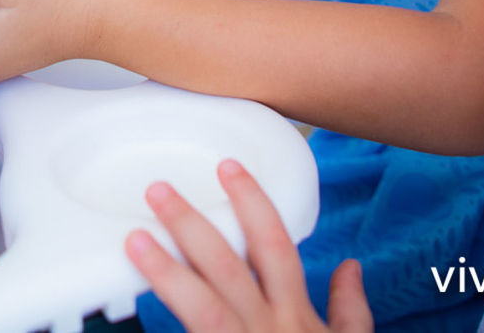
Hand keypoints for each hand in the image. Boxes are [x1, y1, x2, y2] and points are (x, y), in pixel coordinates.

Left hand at [126, 159, 372, 332]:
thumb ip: (350, 310)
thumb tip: (351, 265)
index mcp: (297, 319)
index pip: (276, 247)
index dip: (252, 203)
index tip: (227, 167)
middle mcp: (270, 331)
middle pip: (229, 269)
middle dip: (193, 226)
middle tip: (157, 190)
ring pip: (203, 308)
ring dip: (167, 272)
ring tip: (134, 240)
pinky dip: (165, 324)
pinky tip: (132, 311)